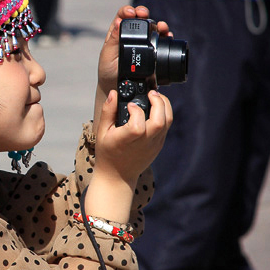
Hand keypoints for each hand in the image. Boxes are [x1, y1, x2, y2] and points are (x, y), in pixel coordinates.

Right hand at [84, 88, 172, 222]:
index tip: (130, 105)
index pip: (138, 123)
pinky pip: (166, 126)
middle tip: (151, 93)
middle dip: (158, 102)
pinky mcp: (159, 145)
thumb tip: (113, 94)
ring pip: (168, 122)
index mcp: (128, 140)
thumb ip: (108, 111)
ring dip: (165, 106)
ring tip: (155, 97)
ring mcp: (154, 144)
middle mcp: (144, 143)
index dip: (136, 110)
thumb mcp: (102, 132)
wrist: (118, 176)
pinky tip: (155, 108)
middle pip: (160, 120)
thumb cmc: (108, 153)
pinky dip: (164, 114)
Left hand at [93, 5, 169, 135]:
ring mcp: (144, 43)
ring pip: (153, 28)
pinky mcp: (153, 53)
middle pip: (140, 19)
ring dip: (158, 25)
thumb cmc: (108, 72)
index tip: (131, 13)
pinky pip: (161, 42)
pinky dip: (166, 37)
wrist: (118, 88)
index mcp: (118, 33)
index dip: (128, 11)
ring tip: (161, 27)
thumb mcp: (107, 55)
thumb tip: (118, 23)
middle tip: (144, 14)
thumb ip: (113, 41)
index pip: (123, 16)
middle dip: (144, 13)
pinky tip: (168, 37)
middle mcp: (132, 35)